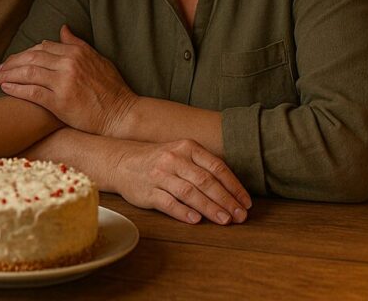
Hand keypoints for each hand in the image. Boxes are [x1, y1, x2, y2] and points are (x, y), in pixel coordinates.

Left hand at [0, 26, 136, 136]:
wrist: (120, 114)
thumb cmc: (112, 89)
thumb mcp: (98, 59)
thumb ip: (78, 44)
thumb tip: (63, 28)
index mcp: (77, 52)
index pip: (43, 46)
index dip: (25, 53)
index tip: (13, 60)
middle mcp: (69, 63)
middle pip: (31, 57)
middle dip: (11, 62)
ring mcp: (64, 82)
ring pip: (28, 72)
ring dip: (8, 74)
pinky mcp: (59, 101)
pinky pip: (31, 92)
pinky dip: (15, 89)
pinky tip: (5, 89)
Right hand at [113, 139, 251, 225]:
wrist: (122, 161)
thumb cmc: (159, 160)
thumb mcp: (182, 153)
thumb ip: (203, 166)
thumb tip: (232, 188)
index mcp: (188, 147)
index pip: (217, 167)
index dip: (234, 186)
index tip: (245, 202)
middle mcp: (175, 159)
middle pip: (206, 181)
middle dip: (226, 200)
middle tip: (240, 215)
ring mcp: (160, 175)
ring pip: (189, 192)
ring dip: (209, 208)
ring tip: (224, 220)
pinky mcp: (148, 191)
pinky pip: (168, 202)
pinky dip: (183, 212)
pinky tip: (196, 220)